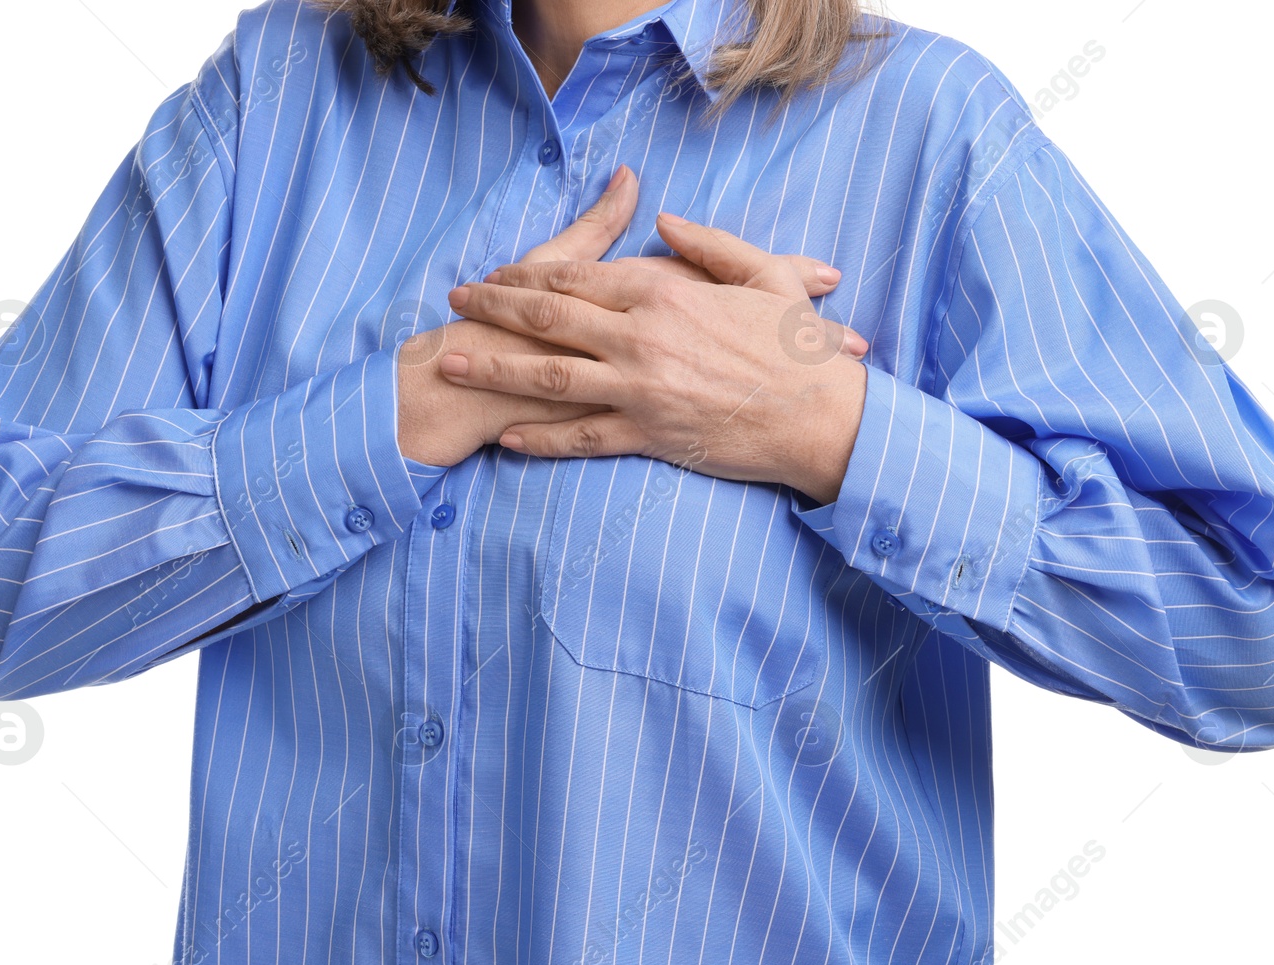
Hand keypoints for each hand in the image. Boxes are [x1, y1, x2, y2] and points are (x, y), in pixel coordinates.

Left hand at [436, 213, 869, 503]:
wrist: (824, 417)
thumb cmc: (800, 346)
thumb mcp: (763, 274)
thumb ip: (707, 241)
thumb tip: (660, 217)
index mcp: (665, 290)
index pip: (578, 275)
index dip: (528, 272)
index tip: (496, 272)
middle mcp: (641, 336)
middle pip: (548, 316)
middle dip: (493, 307)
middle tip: (453, 302)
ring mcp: (640, 389)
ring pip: (548, 377)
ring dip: (494, 369)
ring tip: (450, 364)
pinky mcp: (649, 436)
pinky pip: (580, 438)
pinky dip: (539, 439)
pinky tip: (504, 436)